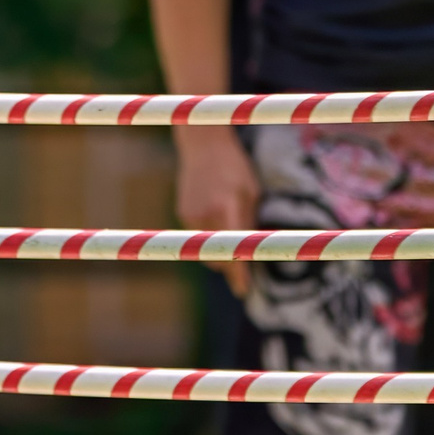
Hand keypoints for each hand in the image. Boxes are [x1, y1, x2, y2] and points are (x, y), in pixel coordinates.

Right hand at [173, 126, 261, 296]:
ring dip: (218, 251)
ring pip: (205, 250)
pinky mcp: (182, 213)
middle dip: (230, 264)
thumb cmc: (235, 166)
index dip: (238, 275)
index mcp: (228, 206)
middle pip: (217, 257)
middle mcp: (206, 213)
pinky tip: (216, 217)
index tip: (243, 291)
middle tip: (243, 262)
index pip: (233, 249)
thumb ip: (249, 223)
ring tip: (229, 233)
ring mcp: (191, 214)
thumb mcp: (251, 191)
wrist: (202, 144)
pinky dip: (208, 236)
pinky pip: (198, 236)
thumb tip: (250, 254)